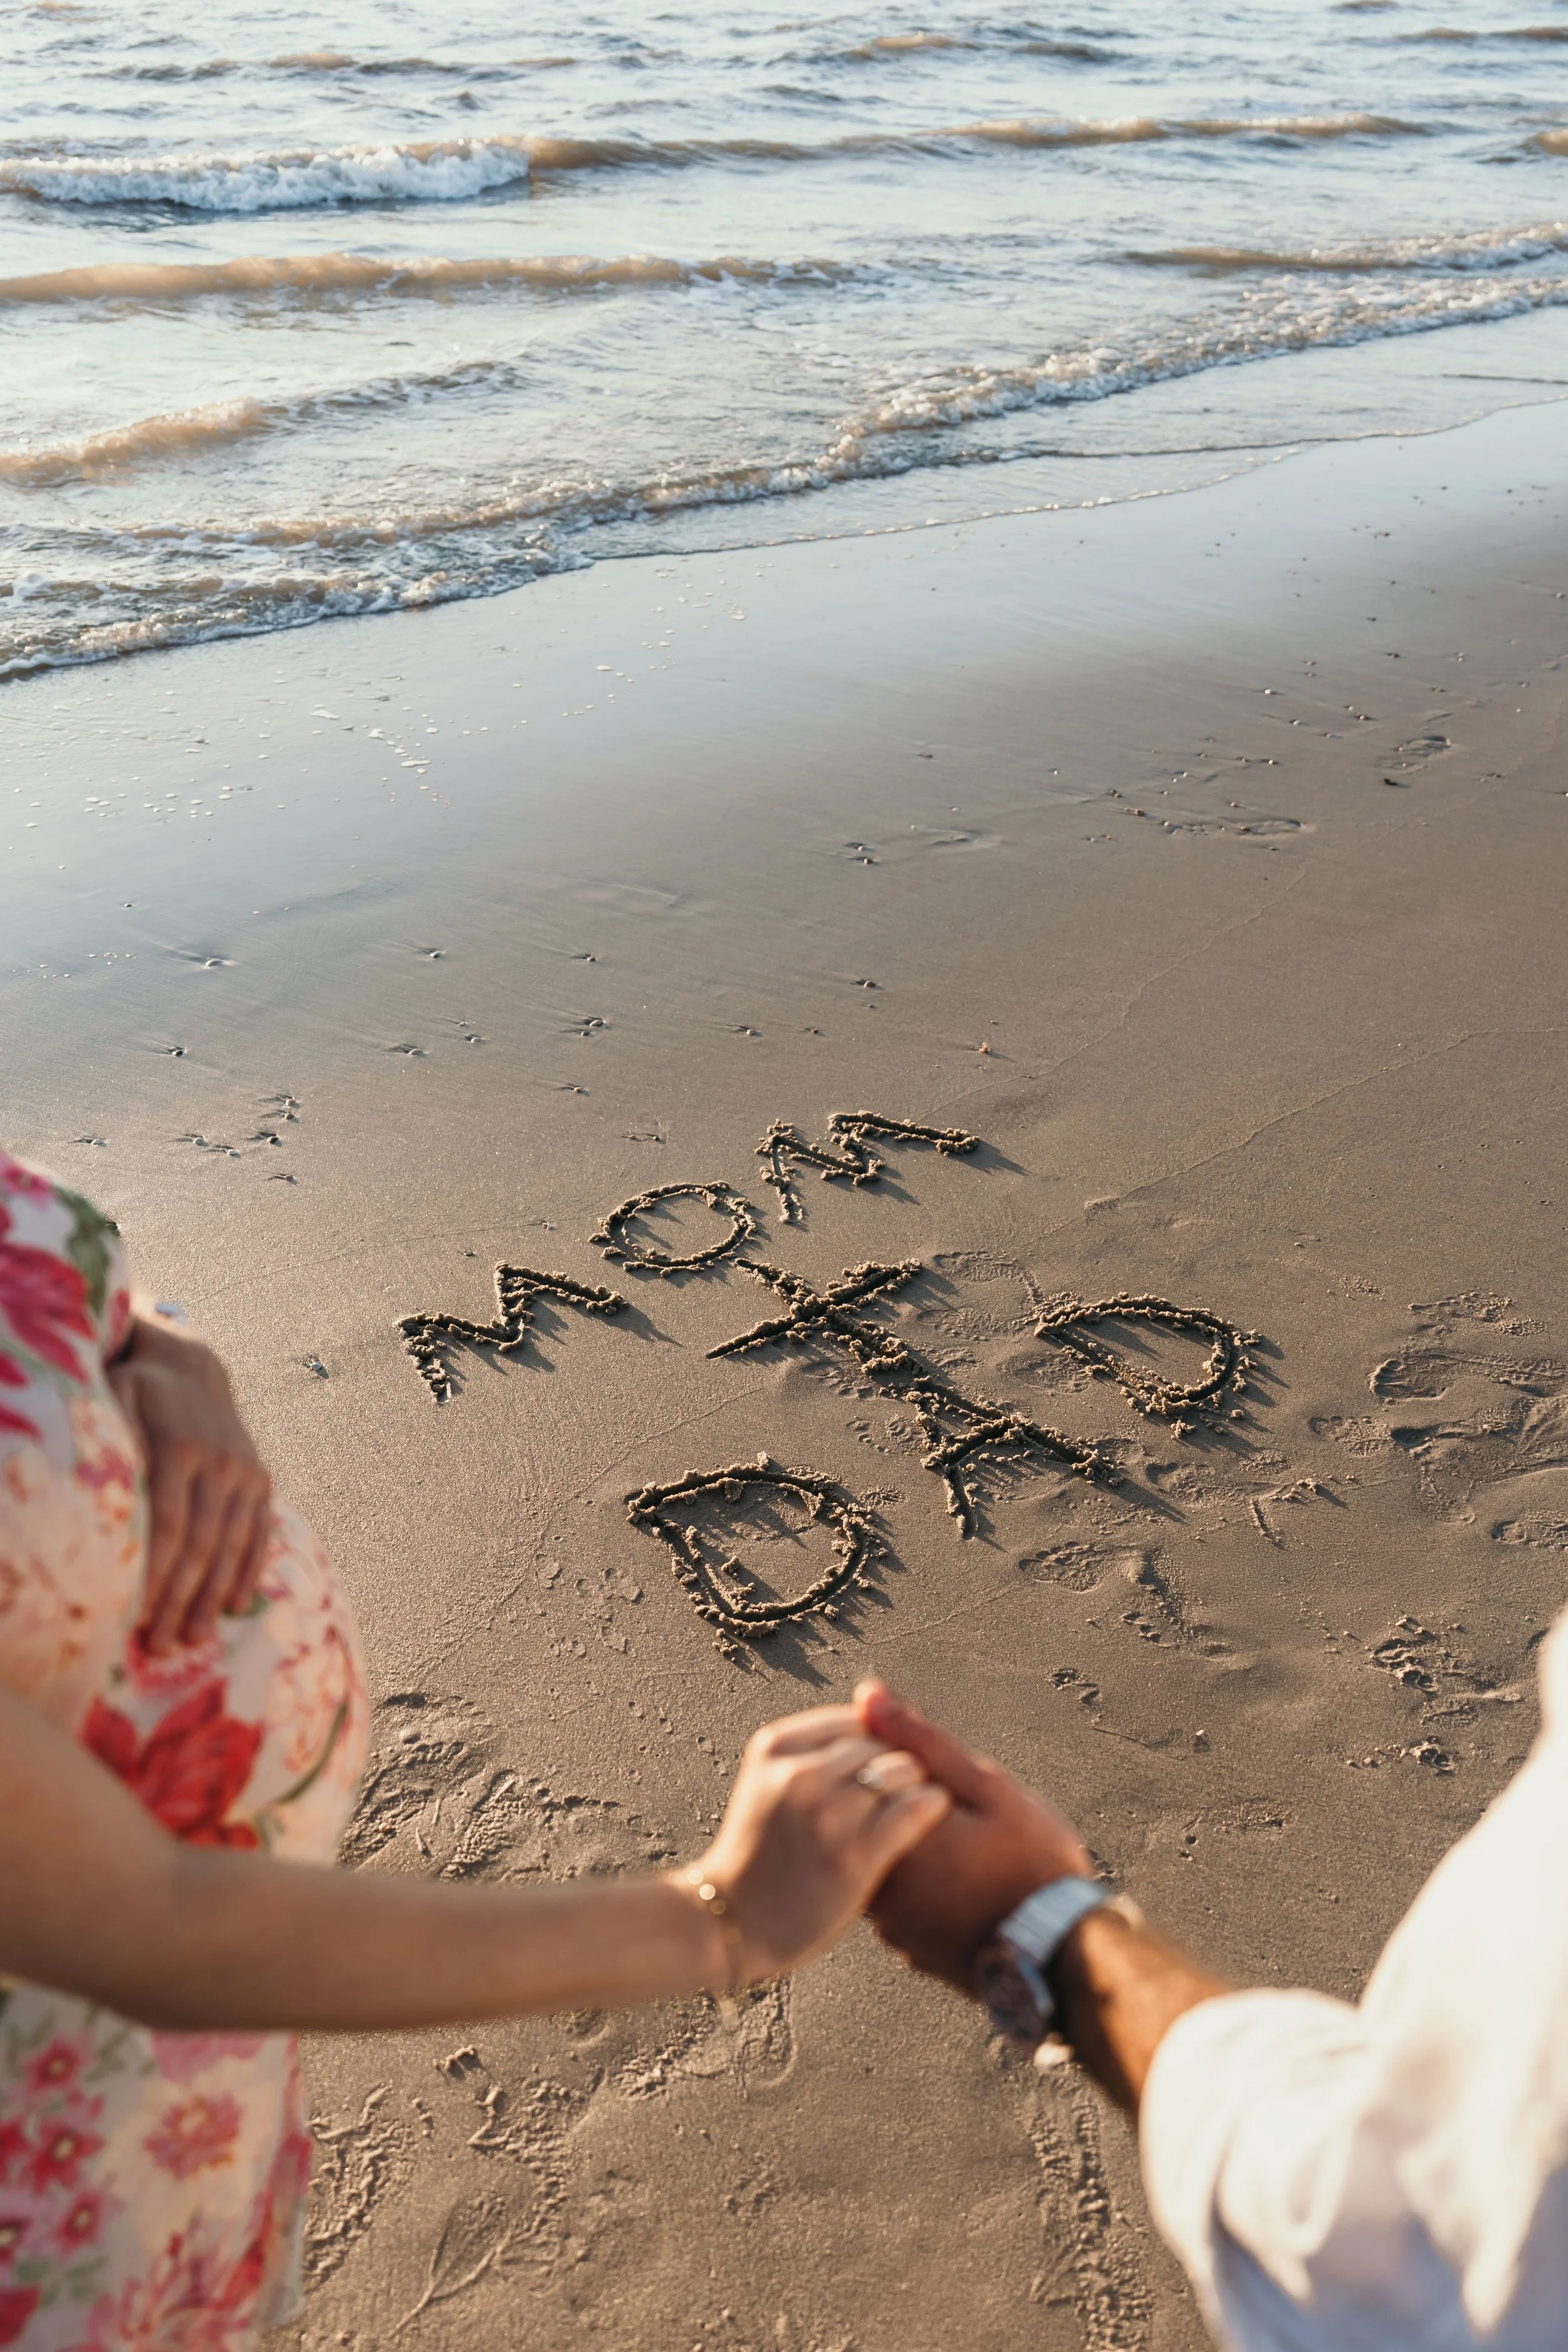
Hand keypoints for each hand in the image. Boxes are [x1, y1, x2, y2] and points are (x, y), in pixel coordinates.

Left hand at [107, 1307, 272, 1653]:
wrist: (192, 1367)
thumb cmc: (138, 1393)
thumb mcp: (116, 1398)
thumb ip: (117, 1439)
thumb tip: (111, 1490)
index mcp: (180, 1447)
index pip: (169, 1524)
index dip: (156, 1574)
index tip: (137, 1617)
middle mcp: (221, 1461)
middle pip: (202, 1544)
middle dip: (181, 1599)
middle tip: (161, 1646)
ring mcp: (247, 1471)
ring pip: (233, 1544)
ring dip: (213, 1597)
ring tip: (192, 1640)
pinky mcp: (262, 1479)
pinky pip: (259, 1532)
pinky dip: (248, 1570)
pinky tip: (234, 1606)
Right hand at [688, 1705, 950, 1980]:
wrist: (729, 1923)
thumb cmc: (759, 1854)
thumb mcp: (771, 1782)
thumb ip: (816, 1749)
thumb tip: (878, 1702)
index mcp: (776, 1745)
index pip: (856, 1718)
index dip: (882, 1737)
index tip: (891, 1760)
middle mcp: (800, 1773)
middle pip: (882, 1743)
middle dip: (901, 1760)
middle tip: (912, 1785)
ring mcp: (827, 1814)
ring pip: (904, 1771)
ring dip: (918, 1784)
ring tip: (920, 1802)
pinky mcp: (854, 1855)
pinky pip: (915, 1810)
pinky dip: (931, 1807)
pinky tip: (932, 1814)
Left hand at [852, 1680, 1090, 1990]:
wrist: (1064, 1956)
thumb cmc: (1033, 1865)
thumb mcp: (986, 1786)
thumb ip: (920, 1739)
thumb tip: (867, 1695)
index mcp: (892, 1838)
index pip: (864, 1786)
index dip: (900, 1770)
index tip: (943, 1780)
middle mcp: (880, 1886)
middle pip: (874, 1828)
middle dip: (907, 1812)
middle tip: (966, 1821)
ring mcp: (894, 1926)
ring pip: (888, 1869)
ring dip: (916, 1854)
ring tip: (970, 1853)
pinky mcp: (913, 1951)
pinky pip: (905, 1907)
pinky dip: (927, 1891)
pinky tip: (966, 1886)